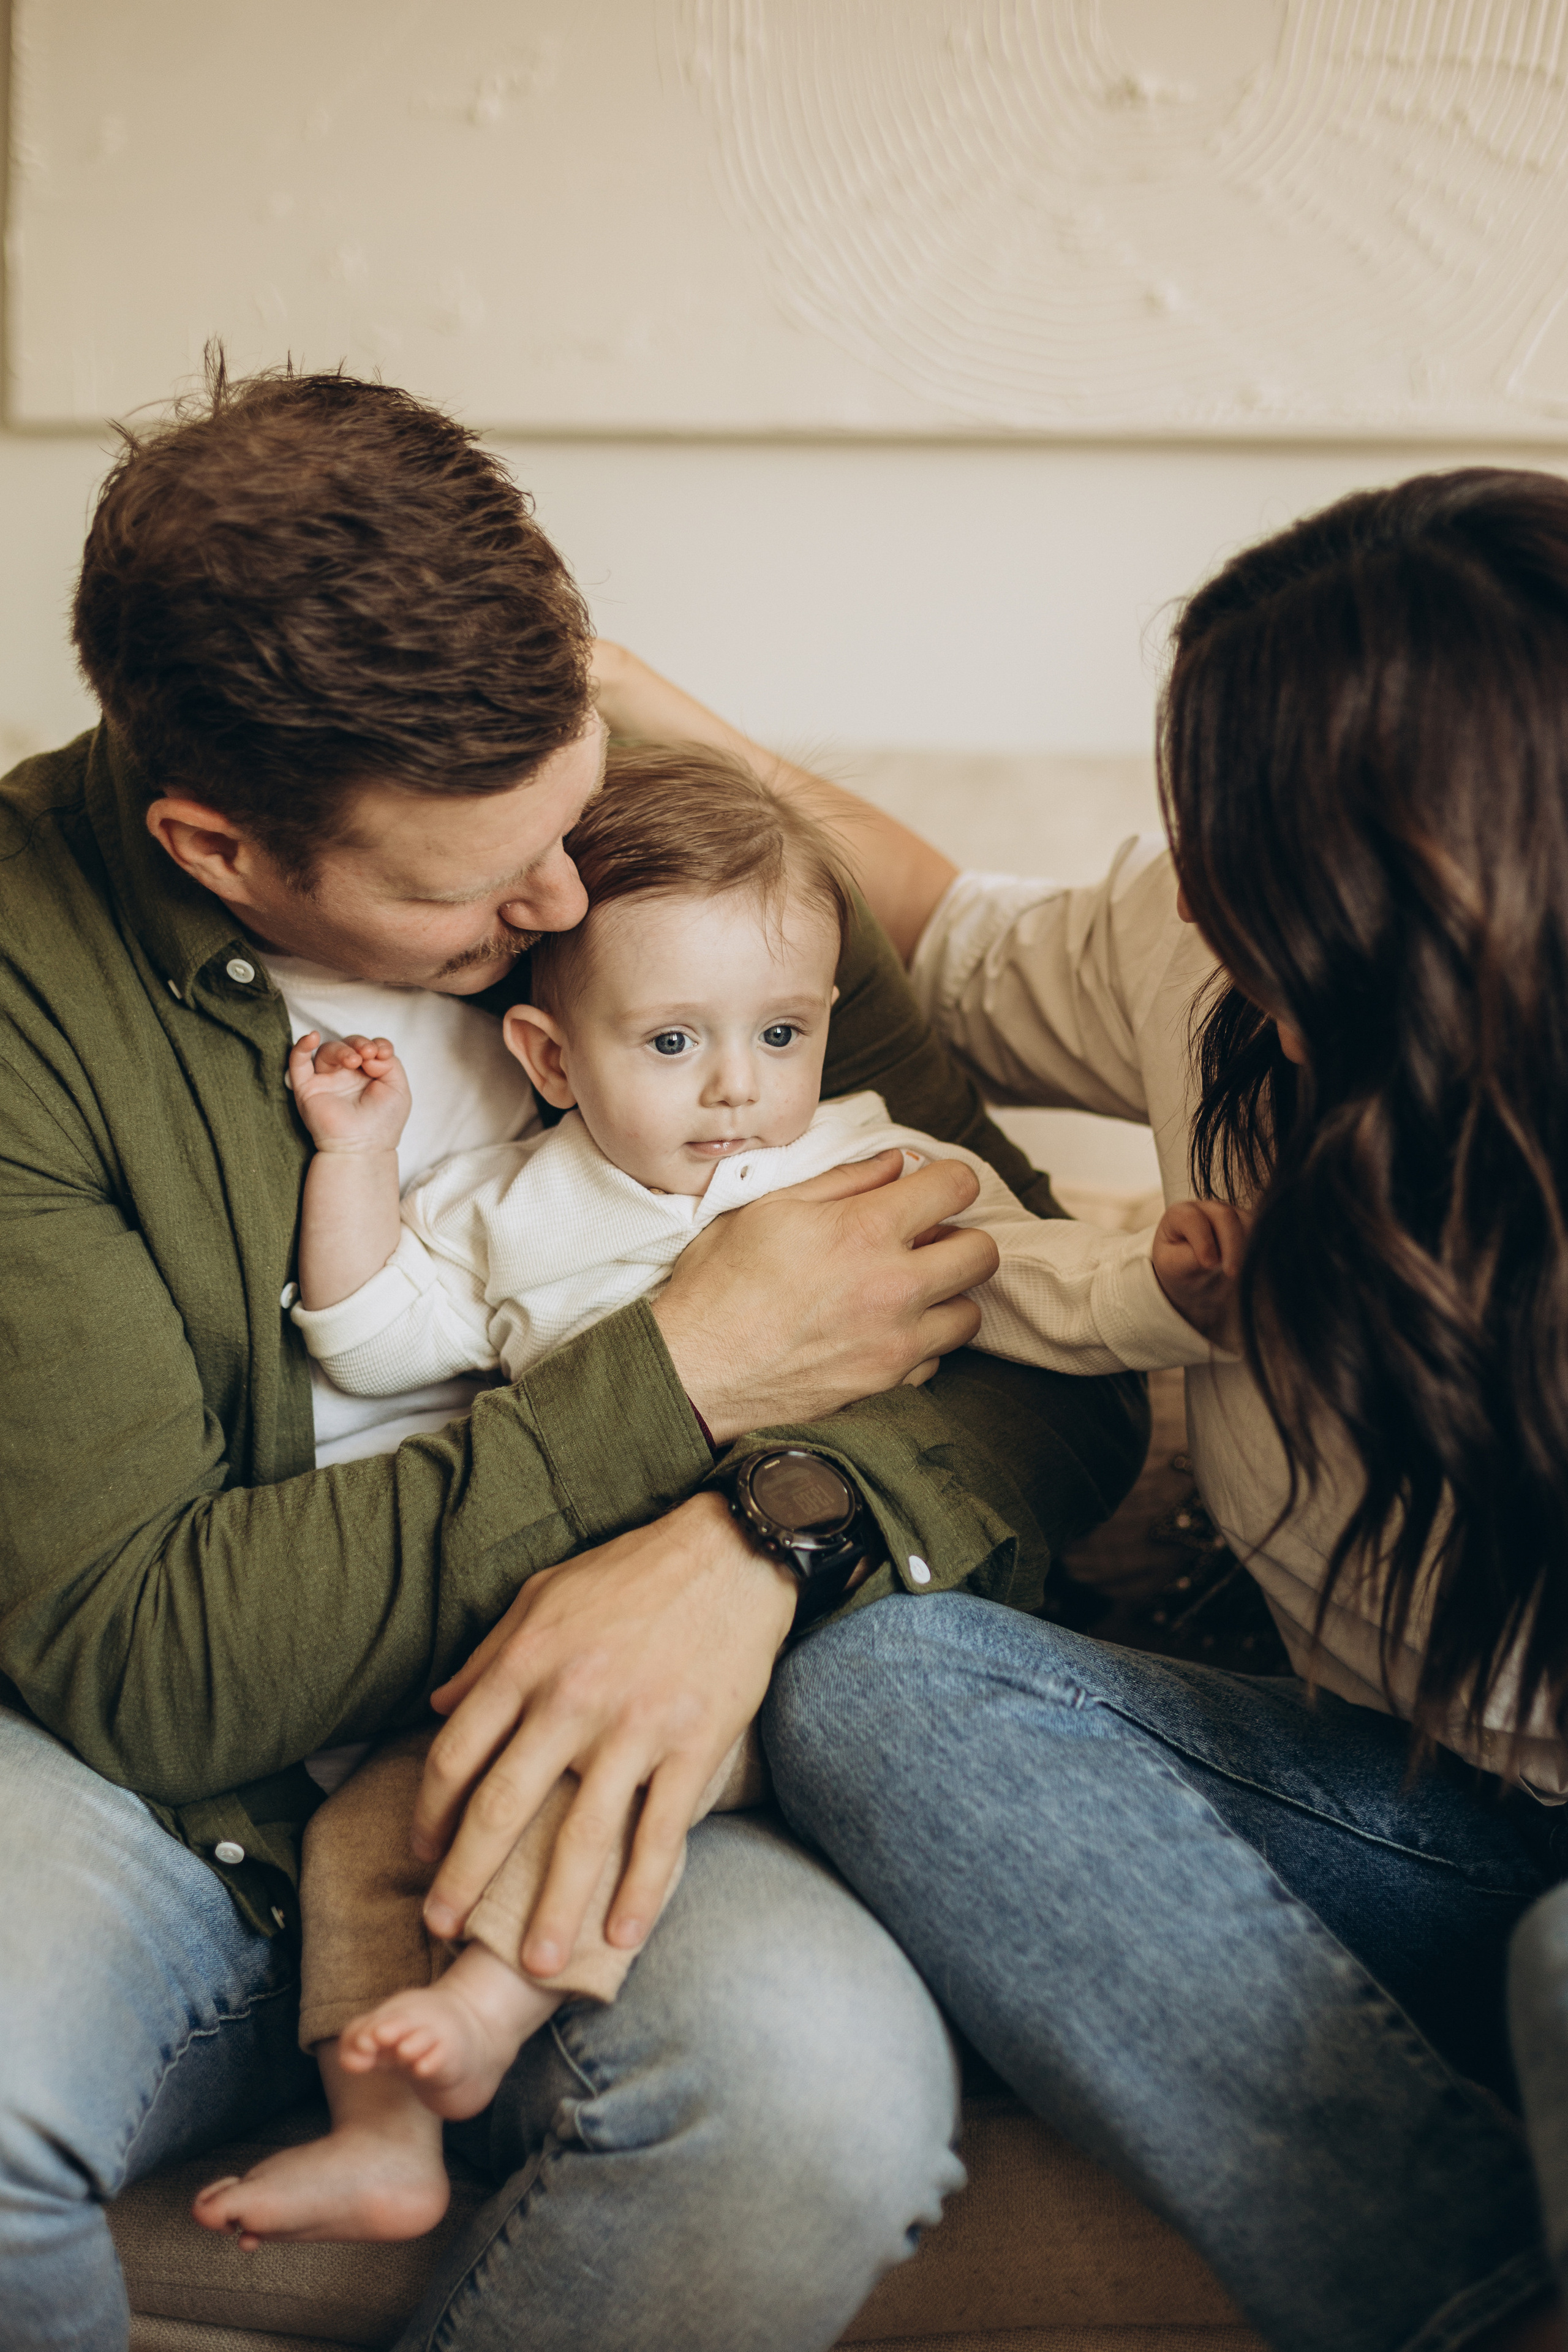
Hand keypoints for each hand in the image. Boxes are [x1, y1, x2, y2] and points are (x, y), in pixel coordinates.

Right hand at [288, 1031, 410, 1155]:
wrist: (364, 1147)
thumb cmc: (383, 1122)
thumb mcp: (398, 1088)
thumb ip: (390, 1063)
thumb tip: (370, 1054)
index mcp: (367, 1075)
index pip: (368, 1047)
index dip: (376, 1044)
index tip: (383, 1053)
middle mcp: (346, 1076)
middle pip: (347, 1046)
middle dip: (359, 1043)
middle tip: (368, 1054)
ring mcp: (326, 1081)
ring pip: (327, 1051)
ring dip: (341, 1049)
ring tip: (354, 1060)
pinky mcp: (307, 1089)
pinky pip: (297, 1062)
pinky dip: (301, 1047)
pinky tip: (311, 1037)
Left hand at [413, 1493, 794, 1971]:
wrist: (729, 1551)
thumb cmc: (630, 1571)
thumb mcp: (542, 1595)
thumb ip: (489, 1655)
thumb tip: (439, 1705)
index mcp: (527, 1662)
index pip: (456, 1755)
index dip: (430, 1814)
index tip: (423, 1854)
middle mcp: (571, 1700)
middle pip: (501, 1808)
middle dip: (465, 1880)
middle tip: (443, 1929)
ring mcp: (634, 1727)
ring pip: (580, 1837)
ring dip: (552, 1910)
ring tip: (534, 1966)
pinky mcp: (692, 1744)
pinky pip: (659, 1833)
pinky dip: (641, 1892)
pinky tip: (624, 1937)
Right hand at [652, 1149, 998, 1442]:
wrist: (695, 1374)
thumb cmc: (719, 1287)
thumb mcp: (768, 1209)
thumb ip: (842, 1182)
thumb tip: (895, 1163)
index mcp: (865, 1230)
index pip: (956, 1187)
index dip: (952, 1180)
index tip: (937, 1188)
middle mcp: (894, 1286)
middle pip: (983, 1253)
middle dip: (961, 1238)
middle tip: (928, 1241)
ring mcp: (895, 1342)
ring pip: (970, 1313)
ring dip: (947, 1297)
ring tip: (909, 1291)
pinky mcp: (887, 1385)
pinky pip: (934, 1360)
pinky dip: (919, 1344)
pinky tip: (883, 1332)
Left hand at [1152, 1199, 1250, 1348]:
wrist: (1191, 1276)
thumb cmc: (1178, 1267)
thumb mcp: (1173, 1266)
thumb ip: (1188, 1259)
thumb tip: (1215, 1258)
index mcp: (1180, 1214)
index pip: (1192, 1218)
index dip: (1202, 1240)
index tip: (1208, 1264)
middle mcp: (1206, 1208)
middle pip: (1225, 1215)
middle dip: (1230, 1245)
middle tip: (1232, 1273)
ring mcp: (1229, 1213)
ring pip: (1247, 1221)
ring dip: (1247, 1247)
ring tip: (1241, 1272)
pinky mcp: (1248, 1224)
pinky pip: (1261, 1231)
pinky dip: (1259, 1249)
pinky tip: (1252, 1267)